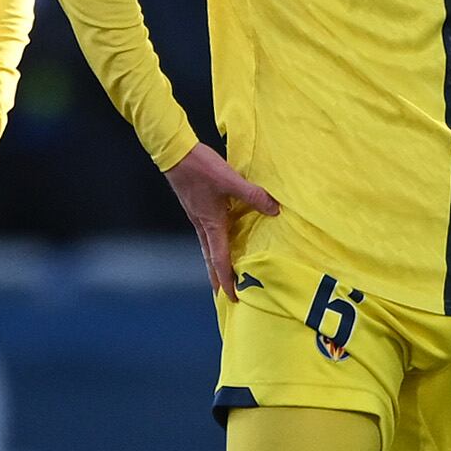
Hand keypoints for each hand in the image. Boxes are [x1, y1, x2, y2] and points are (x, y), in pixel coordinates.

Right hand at [164, 143, 280, 297]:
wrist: (175, 153)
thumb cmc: (201, 168)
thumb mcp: (230, 180)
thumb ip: (253, 195)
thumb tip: (275, 209)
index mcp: (211, 223)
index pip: (219, 259)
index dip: (227, 280)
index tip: (232, 297)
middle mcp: (203, 225)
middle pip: (210, 259)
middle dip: (217, 279)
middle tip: (223, 297)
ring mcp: (198, 217)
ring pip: (207, 247)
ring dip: (215, 263)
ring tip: (222, 274)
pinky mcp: (197, 208)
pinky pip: (207, 234)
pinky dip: (214, 245)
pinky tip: (221, 239)